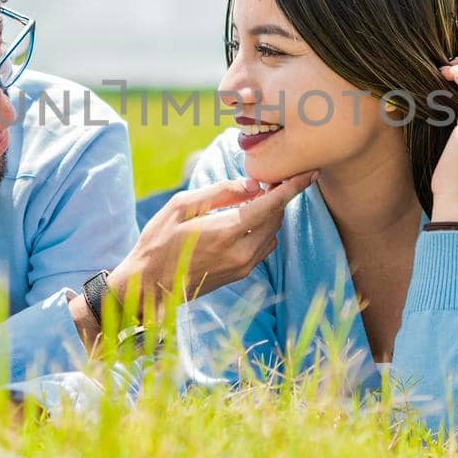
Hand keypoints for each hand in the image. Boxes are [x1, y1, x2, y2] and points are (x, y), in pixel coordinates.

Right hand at [74, 171, 317, 343]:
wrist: (149, 286)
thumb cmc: (159, 241)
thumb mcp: (182, 206)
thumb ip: (220, 192)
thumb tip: (252, 185)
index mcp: (227, 231)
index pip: (271, 205)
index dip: (292, 187)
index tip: (308, 172)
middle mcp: (241, 252)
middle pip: (275, 218)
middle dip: (278, 197)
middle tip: (270, 179)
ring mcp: (243, 266)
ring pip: (272, 233)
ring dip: (270, 214)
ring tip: (254, 199)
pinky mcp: (240, 275)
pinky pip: (263, 247)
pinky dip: (263, 230)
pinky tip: (245, 221)